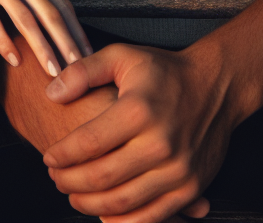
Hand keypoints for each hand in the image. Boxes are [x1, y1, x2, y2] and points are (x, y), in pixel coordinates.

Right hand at [0, 0, 92, 76]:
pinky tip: (15, 62)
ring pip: (26, 19)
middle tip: (80, 70)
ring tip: (55, 73)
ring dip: (43, 48)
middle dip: (67, 44)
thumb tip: (56, 15)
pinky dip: (6, 43)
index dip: (77, 30)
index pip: (61, 2)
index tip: (89, 55)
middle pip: (49, 12)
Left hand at [41, 43, 230, 222]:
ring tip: (73, 194)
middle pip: (102, 176)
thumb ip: (83, 71)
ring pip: (122, 202)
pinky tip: (104, 213)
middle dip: (69, 181)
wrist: (215, 86)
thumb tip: (51, 93)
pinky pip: (152, 217)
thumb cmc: (163, 71)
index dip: (62, 154)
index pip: (89, 142)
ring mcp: (178, 169)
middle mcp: (160, 142)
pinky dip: (123, 221)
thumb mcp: (122, 56)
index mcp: (139, 109)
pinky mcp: (191, 187)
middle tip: (55, 178)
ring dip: (90, 204)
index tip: (47, 156)